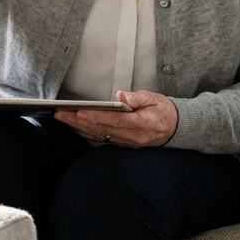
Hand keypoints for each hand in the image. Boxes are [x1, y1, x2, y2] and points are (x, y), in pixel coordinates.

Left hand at [54, 90, 178, 147]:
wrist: (177, 127)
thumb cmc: (164, 110)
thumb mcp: (153, 98)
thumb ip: (136, 98)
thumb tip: (120, 96)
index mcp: (142, 123)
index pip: (114, 120)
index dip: (95, 116)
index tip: (79, 111)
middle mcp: (134, 136)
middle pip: (103, 129)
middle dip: (79, 122)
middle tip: (61, 115)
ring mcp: (129, 142)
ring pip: (101, 135)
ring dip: (81, 127)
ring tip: (64, 119)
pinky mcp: (126, 143)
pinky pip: (105, 138)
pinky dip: (90, 132)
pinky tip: (78, 126)